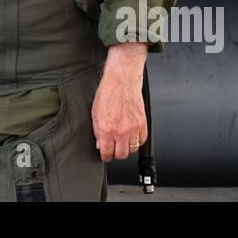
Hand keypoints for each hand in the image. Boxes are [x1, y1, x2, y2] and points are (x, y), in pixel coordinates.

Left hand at [91, 42, 147, 161]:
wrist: (122, 81)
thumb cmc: (108, 93)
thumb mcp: (95, 113)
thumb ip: (97, 131)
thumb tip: (100, 143)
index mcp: (106, 130)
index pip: (107, 154)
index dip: (105, 156)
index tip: (106, 155)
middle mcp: (121, 132)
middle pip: (121, 155)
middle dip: (116, 154)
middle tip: (114, 148)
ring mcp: (133, 129)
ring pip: (132, 149)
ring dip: (127, 148)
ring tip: (122, 141)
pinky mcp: (143, 124)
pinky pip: (142, 140)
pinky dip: (137, 141)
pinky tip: (132, 136)